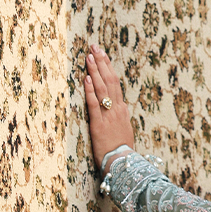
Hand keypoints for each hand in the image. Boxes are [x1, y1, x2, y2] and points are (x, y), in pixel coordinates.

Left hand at [84, 44, 134, 170]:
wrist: (124, 164)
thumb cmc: (122, 150)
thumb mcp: (124, 130)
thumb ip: (120, 117)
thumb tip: (119, 107)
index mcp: (122, 110)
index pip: (115, 83)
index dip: (108, 67)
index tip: (102, 54)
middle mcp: (116, 109)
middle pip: (110, 80)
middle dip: (101, 62)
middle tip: (94, 47)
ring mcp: (108, 116)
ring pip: (102, 88)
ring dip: (95, 71)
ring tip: (88, 56)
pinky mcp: (98, 124)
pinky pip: (94, 104)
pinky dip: (90, 90)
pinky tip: (86, 78)